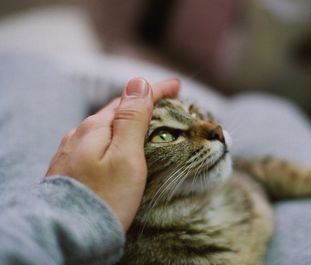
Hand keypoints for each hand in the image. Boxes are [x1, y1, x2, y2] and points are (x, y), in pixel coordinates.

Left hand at [46, 78, 179, 230]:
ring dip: (129, 119)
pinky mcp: (69, 167)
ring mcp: (71, 150)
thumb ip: (132, 119)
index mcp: (96, 127)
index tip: (177, 85)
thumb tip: (137, 83)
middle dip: (143, 102)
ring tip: (147, 121)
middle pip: (117, 109)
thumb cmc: (104, 198)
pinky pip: (97, 141)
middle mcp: (80, 133)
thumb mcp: (125, 157)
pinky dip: (115, 136)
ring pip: (106, 126)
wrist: (66, 235)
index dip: (156, 90)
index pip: (132, 98)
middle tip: (167, 102)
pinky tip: (120, 144)